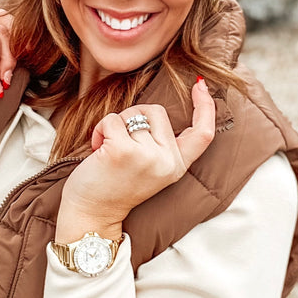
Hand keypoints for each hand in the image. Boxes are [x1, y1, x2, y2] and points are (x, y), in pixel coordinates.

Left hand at [56, 79, 214, 242]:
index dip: (205, 106)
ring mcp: (147, 156)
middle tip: (121, 142)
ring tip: (108, 150)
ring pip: (133, 114)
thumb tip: (158, 111)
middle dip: (134, 117)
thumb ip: (160, 144)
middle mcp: (167, 161)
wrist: (92, 214)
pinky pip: (112, 120)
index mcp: (177, 166)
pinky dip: (100, 129)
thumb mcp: (150, 167)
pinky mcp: (123, 151)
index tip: (200, 84)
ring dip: (114, 126)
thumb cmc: (115, 186)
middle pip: (157, 111)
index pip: (203, 134)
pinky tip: (98, 150)